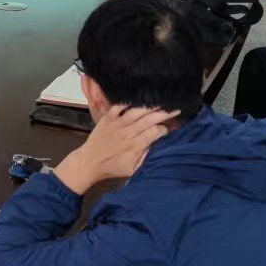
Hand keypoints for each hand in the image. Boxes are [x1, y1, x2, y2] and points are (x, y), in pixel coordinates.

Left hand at [56, 105, 177, 194]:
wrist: (89, 163)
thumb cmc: (113, 168)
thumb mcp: (133, 170)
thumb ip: (146, 157)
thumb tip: (158, 145)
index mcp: (135, 146)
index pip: (155, 132)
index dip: (164, 129)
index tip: (168, 129)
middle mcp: (128, 133)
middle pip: (149, 119)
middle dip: (164, 113)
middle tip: (176, 107)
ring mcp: (117, 124)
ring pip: (136, 111)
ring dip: (149, 105)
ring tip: (161, 100)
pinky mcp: (107, 118)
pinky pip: (117, 106)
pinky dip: (126, 101)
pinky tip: (136, 96)